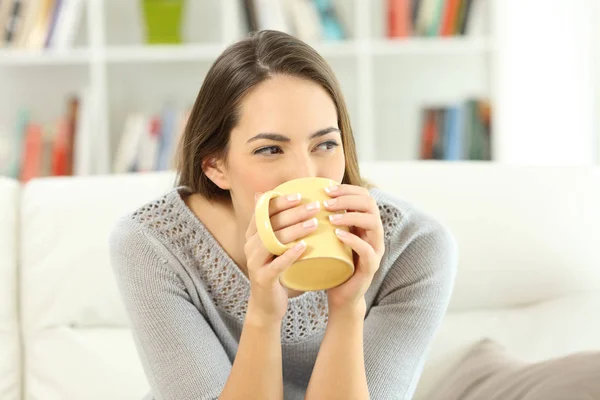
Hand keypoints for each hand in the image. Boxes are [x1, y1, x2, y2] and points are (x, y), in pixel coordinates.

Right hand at [244, 192, 321, 325]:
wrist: (267, 305)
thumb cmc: (276, 269)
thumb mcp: (276, 246)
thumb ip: (279, 225)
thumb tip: (285, 202)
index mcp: (253, 234)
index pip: (264, 212)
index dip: (280, 202)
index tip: (300, 195)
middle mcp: (250, 245)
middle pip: (271, 224)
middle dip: (294, 213)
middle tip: (315, 207)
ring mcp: (254, 262)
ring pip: (273, 241)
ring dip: (295, 230)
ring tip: (314, 223)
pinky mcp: (263, 278)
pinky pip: (276, 264)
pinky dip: (290, 254)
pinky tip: (304, 247)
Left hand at [323, 184, 384, 314]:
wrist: (341, 295)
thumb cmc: (333, 263)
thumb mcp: (330, 237)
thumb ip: (326, 220)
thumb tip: (306, 198)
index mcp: (365, 224)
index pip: (365, 196)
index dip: (347, 189)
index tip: (326, 190)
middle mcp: (374, 234)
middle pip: (371, 205)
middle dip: (348, 199)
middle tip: (326, 203)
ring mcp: (375, 250)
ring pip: (373, 223)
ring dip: (351, 216)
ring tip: (330, 218)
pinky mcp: (371, 266)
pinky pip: (367, 250)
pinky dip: (353, 240)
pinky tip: (338, 235)